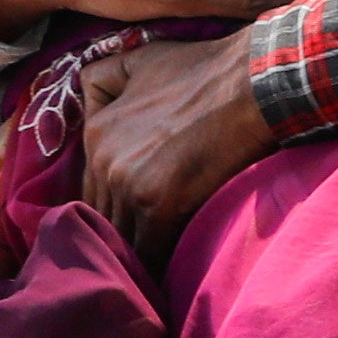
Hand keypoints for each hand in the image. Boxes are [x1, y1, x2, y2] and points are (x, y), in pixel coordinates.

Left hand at [79, 32, 270, 262]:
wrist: (250, 84)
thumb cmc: (204, 69)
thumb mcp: (140, 60)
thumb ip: (103, 79)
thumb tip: (87, 104)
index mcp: (96, 132)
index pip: (90, 190)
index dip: (112, 207)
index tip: (131, 220)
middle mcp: (103, 161)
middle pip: (102, 216)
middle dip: (121, 231)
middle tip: (140, 249)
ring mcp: (128, 184)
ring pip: (120, 237)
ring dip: (135, 254)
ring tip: (148, 273)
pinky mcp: (158, 205)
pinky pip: (148, 251)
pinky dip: (156, 265)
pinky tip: (166, 277)